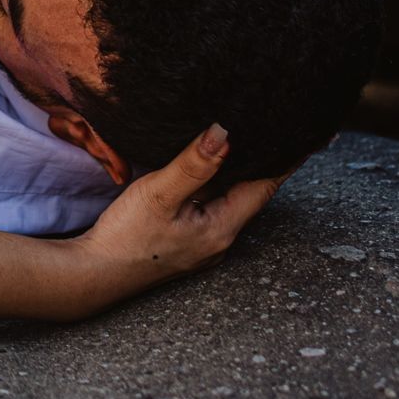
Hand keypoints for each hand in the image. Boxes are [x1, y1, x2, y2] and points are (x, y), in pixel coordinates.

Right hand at [70, 124, 289, 310]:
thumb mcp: (159, 194)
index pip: (265, 186)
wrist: (93, 273)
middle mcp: (220, 238)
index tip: (305, 133)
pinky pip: (210, 205)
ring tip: (245, 139)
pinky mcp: (186, 240)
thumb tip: (225, 132)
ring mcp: (203, 242)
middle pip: (250, 192)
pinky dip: (215, 183)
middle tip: (274, 126)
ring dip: (236, 171)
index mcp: (222, 228)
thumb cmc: (126, 237)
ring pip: (229, 199)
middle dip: (261, 160)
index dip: (285, 159)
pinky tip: (205, 167)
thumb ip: (193, 165)